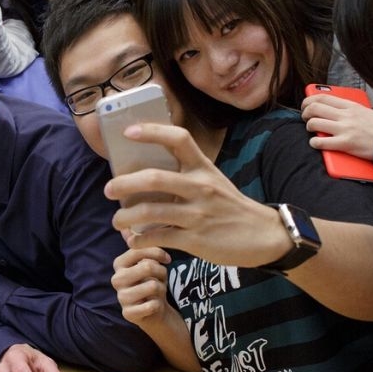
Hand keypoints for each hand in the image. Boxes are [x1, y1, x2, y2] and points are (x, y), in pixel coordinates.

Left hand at [104, 123, 290, 268]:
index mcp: (203, 167)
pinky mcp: (196, 240)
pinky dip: (139, 240)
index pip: (178, 139)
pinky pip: (159, 237)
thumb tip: (143, 174)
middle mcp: (200, 187)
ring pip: (151, 211)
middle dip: (124, 184)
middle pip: (154, 178)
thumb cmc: (229, 206)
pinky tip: (133, 240)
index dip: (151, 132)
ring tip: (117, 220)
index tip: (127, 132)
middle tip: (108, 189)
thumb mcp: (212, 180)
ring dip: (125, 217)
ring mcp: (198, 214)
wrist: (264, 236)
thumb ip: (184, 174)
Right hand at [111, 246, 174, 328]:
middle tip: (161, 279)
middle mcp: (116, 279)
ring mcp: (121, 297)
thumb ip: (140, 243)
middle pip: (147, 267)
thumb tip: (127, 225)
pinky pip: (152, 305)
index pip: (139, 250)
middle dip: (161, 273)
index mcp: (119, 263)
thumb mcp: (148, 260)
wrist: (156, 312)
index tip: (167, 259)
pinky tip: (154, 306)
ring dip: (161, 290)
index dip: (157, 253)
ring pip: (153, 286)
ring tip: (157, 293)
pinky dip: (159, 305)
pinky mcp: (128, 314)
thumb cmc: (153, 282)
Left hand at [301, 94, 372, 160]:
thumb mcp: (363, 111)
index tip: (305, 106)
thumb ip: (347, 109)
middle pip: (314, 108)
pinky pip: (321, 142)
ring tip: (312, 130)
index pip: (322, 97)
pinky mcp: (345, 143)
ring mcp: (344, 129)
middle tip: (306, 118)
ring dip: (308, 127)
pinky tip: (316, 143)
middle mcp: (345, 115)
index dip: (308, 101)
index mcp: (350, 106)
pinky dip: (314, 142)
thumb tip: (329, 107)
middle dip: (305, 113)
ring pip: (314, 123)